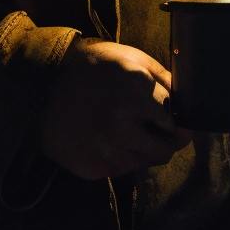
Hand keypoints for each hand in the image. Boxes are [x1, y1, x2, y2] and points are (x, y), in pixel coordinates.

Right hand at [40, 38, 184, 181]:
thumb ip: (165, 80)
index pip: (177, 124)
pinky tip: (107, 139)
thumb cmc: (92, 67)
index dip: (182, 125)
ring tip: (127, 132)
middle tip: (155, 131)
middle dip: (165, 141)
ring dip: (143, 150)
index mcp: (136, 91)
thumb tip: (190, 104)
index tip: (179, 125)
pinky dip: (120, 158)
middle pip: (165, 151)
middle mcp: (122, 123)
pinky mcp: (91, 167)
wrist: (38, 86)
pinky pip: (121, 170)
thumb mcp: (131, 59)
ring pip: (145, 163)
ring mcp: (105, 149)